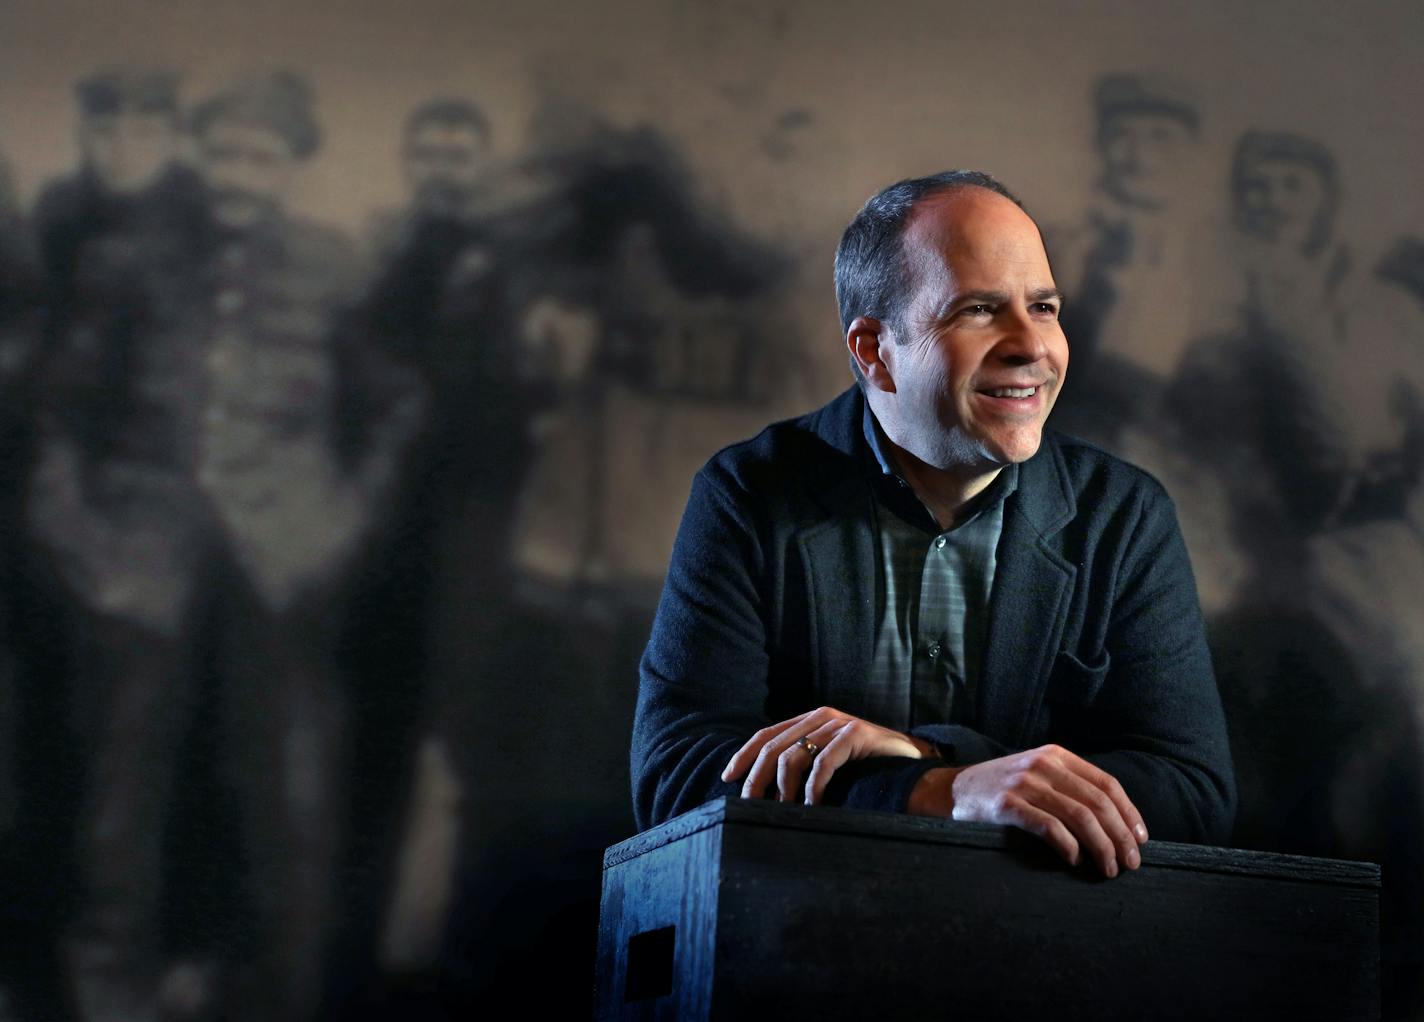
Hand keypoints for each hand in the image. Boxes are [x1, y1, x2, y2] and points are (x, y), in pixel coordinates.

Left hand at [721, 705, 931, 805]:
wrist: (913, 757)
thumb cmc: (869, 764)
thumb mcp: (832, 758)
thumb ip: (806, 763)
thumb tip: (771, 792)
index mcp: (811, 720)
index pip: (766, 735)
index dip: (744, 755)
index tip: (728, 778)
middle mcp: (821, 717)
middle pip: (773, 746)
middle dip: (756, 778)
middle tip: (749, 804)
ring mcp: (839, 724)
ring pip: (794, 755)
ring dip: (783, 788)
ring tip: (781, 812)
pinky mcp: (856, 735)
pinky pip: (823, 763)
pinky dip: (813, 788)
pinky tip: (812, 807)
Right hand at [916, 744, 1147, 877]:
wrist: (951, 790)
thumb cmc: (1000, 789)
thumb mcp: (1036, 774)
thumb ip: (1068, 786)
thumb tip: (1113, 821)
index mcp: (1056, 756)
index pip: (1106, 784)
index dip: (1129, 813)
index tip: (1141, 839)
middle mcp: (1043, 766)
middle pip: (1098, 803)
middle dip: (1121, 836)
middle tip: (1131, 863)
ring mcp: (1024, 784)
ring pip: (1080, 817)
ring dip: (1102, 847)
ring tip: (1109, 869)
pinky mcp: (1007, 806)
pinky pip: (1049, 827)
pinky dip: (1068, 847)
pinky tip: (1075, 860)